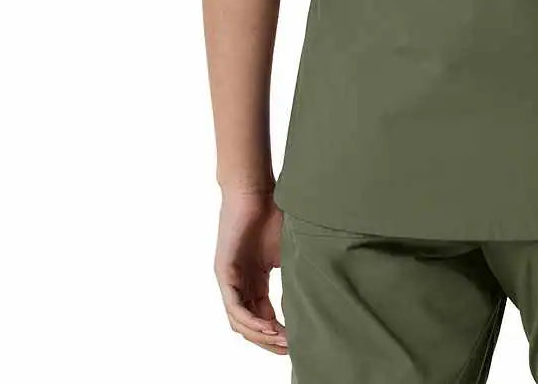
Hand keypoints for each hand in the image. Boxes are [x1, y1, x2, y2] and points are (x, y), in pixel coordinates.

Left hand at [214, 188, 287, 355]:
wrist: (256, 189)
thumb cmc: (273, 212)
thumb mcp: (287, 251)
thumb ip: (292, 274)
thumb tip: (313, 297)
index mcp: (254, 280)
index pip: (263, 316)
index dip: (279, 332)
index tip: (296, 341)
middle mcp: (239, 284)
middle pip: (250, 325)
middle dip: (270, 340)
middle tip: (290, 348)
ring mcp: (229, 279)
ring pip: (241, 321)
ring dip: (262, 335)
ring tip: (282, 340)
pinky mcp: (224, 272)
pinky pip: (234, 307)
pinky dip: (251, 320)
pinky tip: (269, 326)